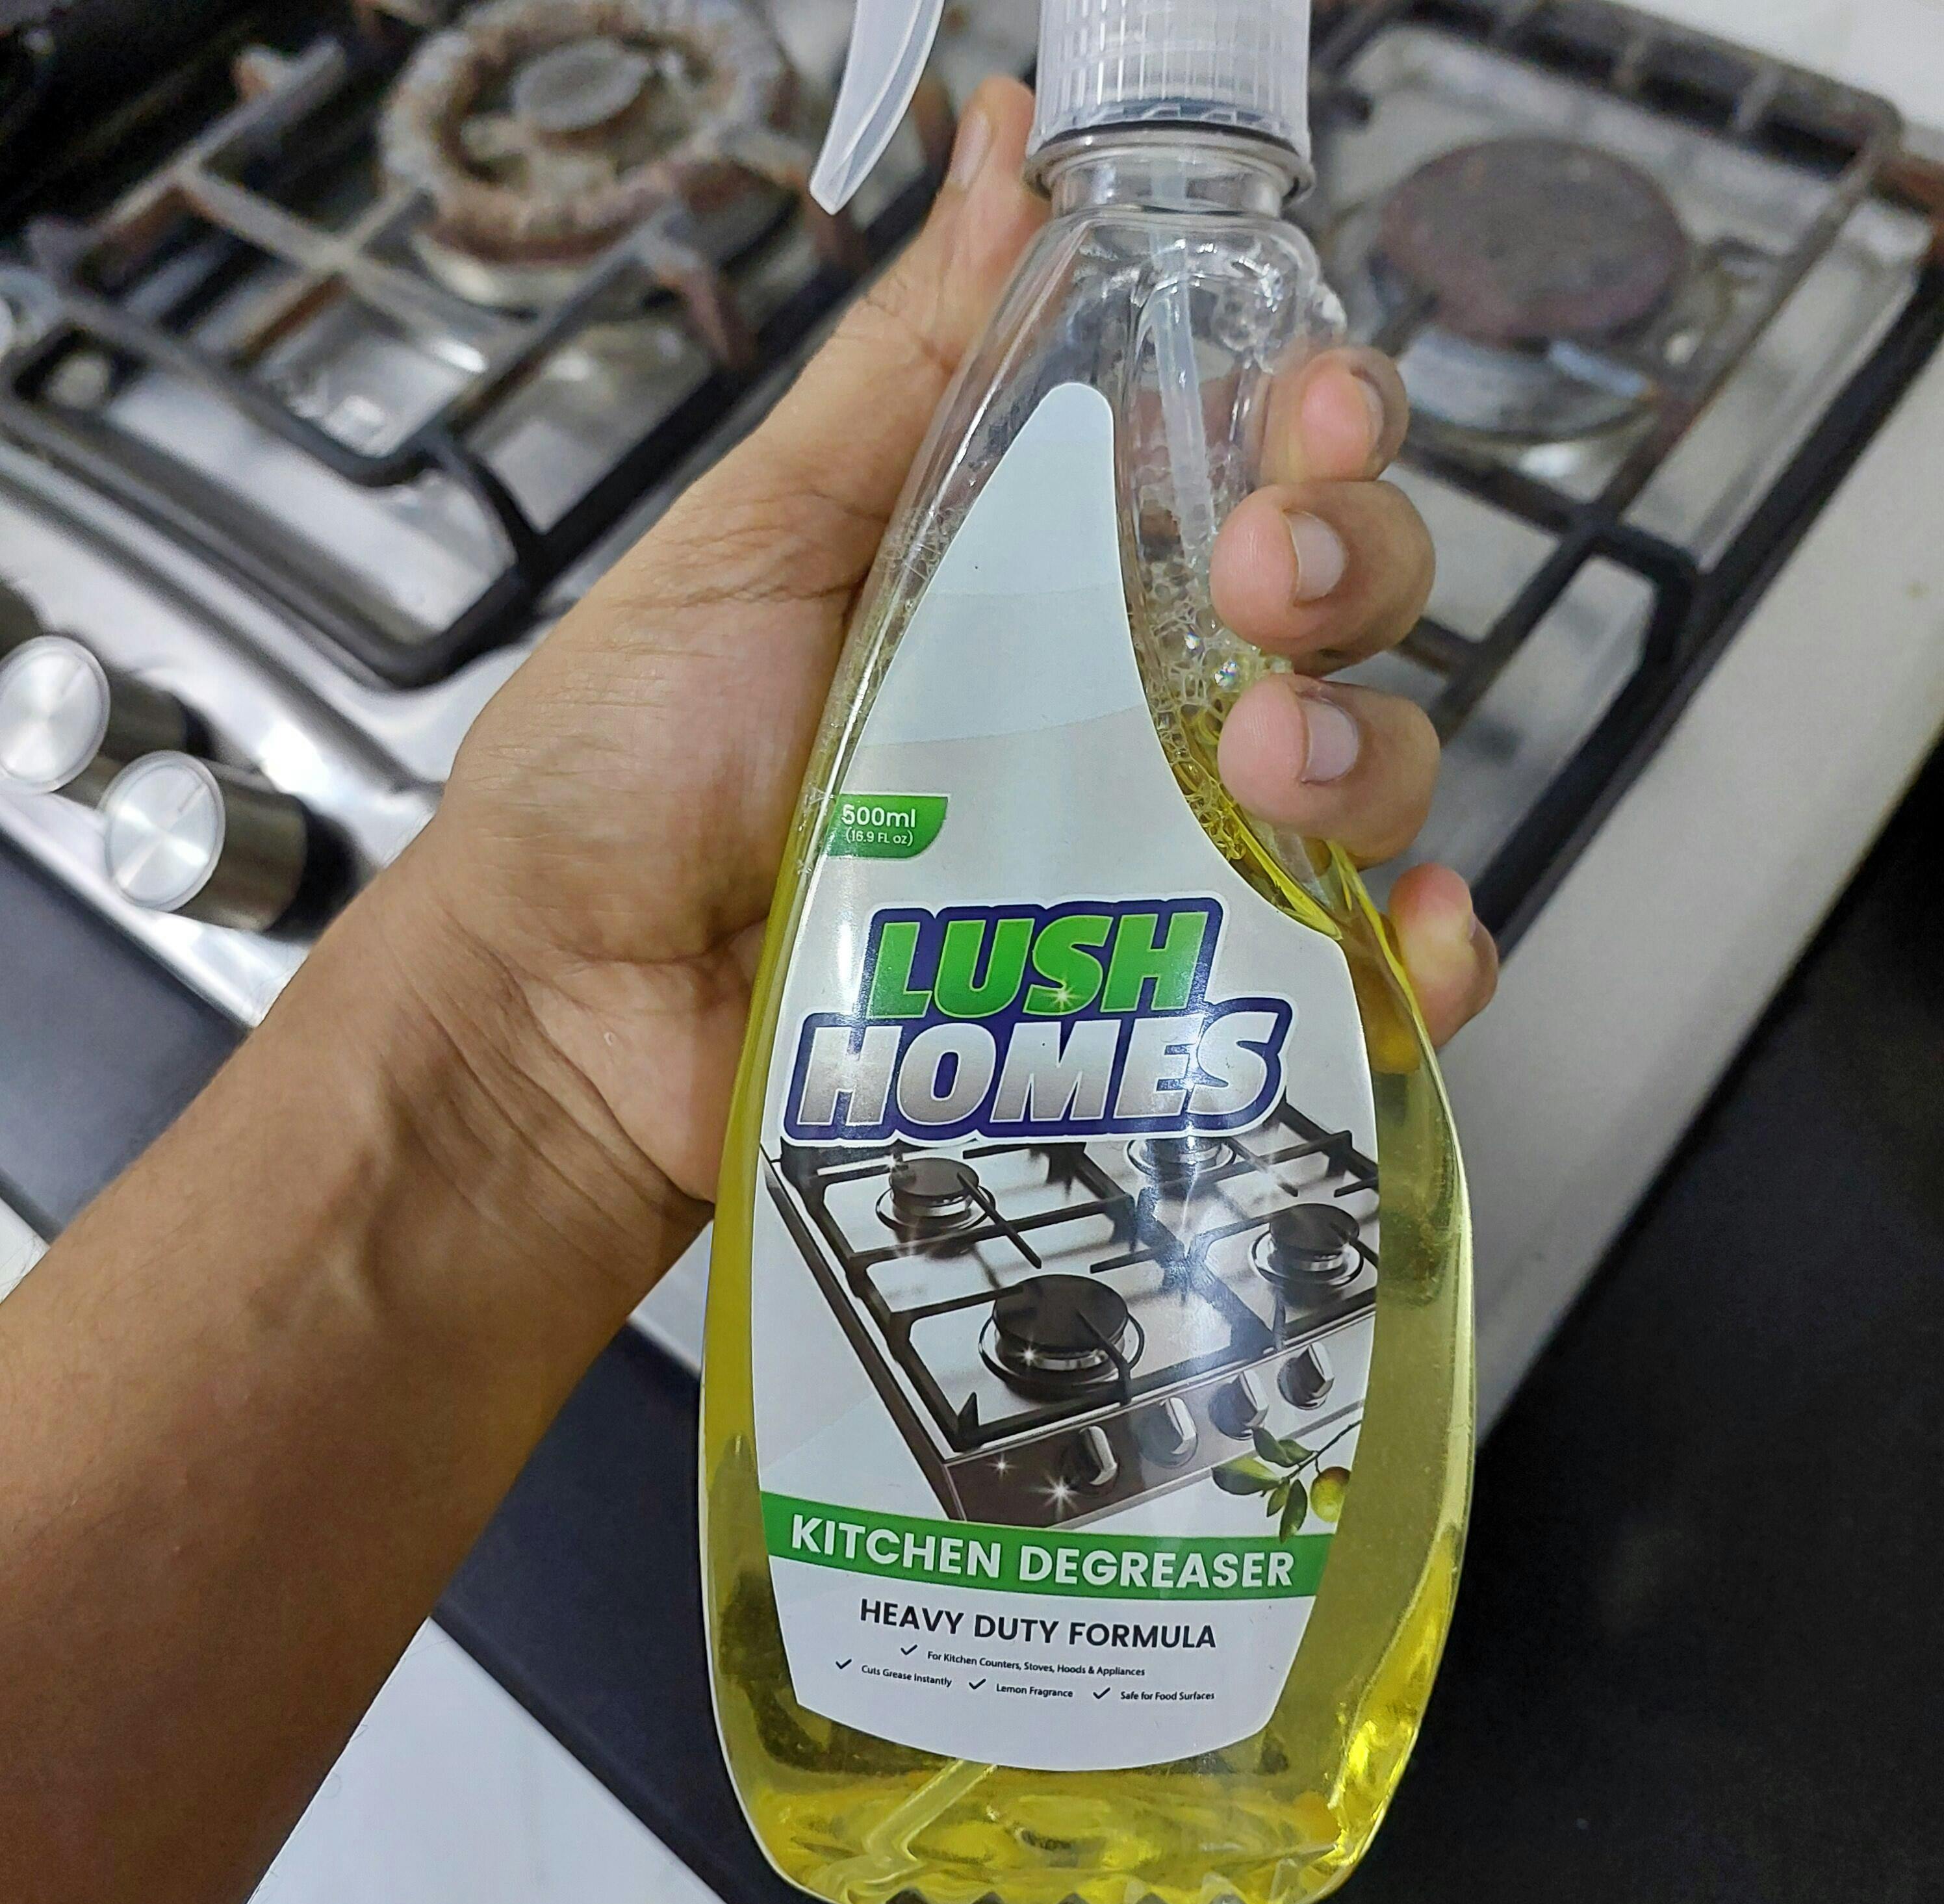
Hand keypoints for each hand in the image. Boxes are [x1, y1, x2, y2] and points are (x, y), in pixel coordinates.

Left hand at [398, 77, 1497, 1264]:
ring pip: (1358, 788)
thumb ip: (903, 367)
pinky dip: (1409, 967)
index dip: (1314, 422)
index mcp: (1044, 581)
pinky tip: (1403, 931)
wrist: (561, 1010)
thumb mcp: (756, 538)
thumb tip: (1006, 147)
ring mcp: (1141, 869)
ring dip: (1367, 754)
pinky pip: (1335, 994)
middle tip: (1266, 576)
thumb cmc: (624, 774)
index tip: (1301, 402)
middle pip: (1338, 616)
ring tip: (1262, 758)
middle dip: (1352, 569)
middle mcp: (1118, 715)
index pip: (1246, 470)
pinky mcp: (1142, 1019)